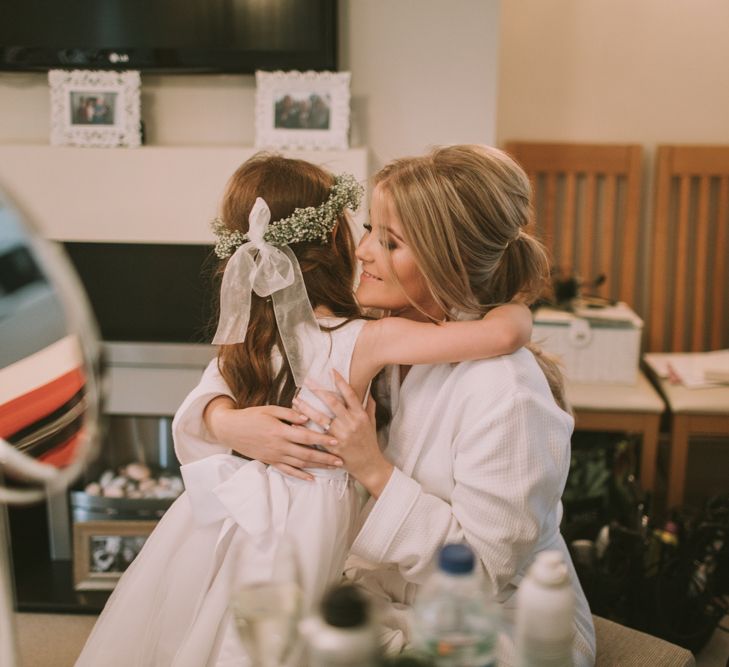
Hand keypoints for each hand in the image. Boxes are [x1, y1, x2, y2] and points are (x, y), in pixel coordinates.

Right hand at [204, 397, 342, 480]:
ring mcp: (274, 456)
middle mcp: (279, 446)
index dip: (322, 440)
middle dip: (325, 458)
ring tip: (332, 468)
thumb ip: (290, 414)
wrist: (230, 429)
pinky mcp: (270, 462)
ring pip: (299, 464)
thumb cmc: (251, 416)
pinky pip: (287, 471)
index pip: (305, 436)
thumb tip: (308, 417)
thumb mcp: (270, 409)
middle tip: (341, 460)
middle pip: (306, 454)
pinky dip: (300, 476)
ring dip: (317, 467)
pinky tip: (311, 479)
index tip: (336, 441)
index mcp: (280, 431)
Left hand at [292, 371, 393, 496]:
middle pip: (332, 403)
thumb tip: (368, 390)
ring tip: (296, 399)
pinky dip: (305, 428)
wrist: (369, 465)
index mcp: (360, 415)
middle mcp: (351, 424)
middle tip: (307, 381)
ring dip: (307, 408)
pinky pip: (316, 435)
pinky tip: (295, 421)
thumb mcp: (372, 422)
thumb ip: (369, 406)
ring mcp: (341, 436)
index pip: (350, 394)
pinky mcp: (332, 447)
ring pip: (321, 418)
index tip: (331, 370)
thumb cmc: (369, 442)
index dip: (340, 381)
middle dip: (318, 391)